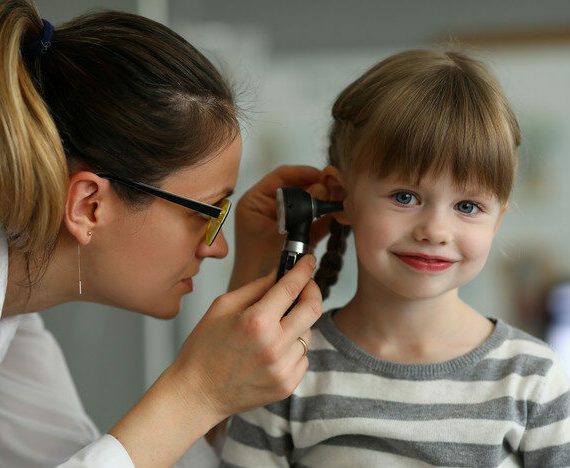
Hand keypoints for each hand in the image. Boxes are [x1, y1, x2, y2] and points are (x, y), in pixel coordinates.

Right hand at [171, 254, 320, 420]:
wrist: (196, 393)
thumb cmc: (204, 349)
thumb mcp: (222, 307)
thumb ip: (256, 287)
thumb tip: (279, 273)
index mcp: (256, 322)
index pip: (292, 287)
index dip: (304, 270)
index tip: (309, 262)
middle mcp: (274, 345)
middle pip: (313, 308)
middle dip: (312, 291)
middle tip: (305, 286)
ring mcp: (283, 368)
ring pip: (308, 334)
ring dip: (297, 324)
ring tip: (274, 328)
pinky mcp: (287, 385)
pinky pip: (303, 357)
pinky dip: (292, 348)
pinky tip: (271, 351)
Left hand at [230, 165, 330, 289]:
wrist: (260, 296)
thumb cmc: (257, 267)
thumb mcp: (279, 234)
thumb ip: (302, 212)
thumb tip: (322, 188)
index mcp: (255, 202)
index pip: (281, 176)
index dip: (303, 172)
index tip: (323, 174)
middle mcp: (268, 207)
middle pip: (297, 187)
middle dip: (318, 186)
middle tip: (336, 186)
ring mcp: (284, 220)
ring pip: (307, 202)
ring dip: (324, 200)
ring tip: (340, 197)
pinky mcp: (296, 233)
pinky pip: (312, 218)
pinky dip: (324, 216)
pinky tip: (337, 213)